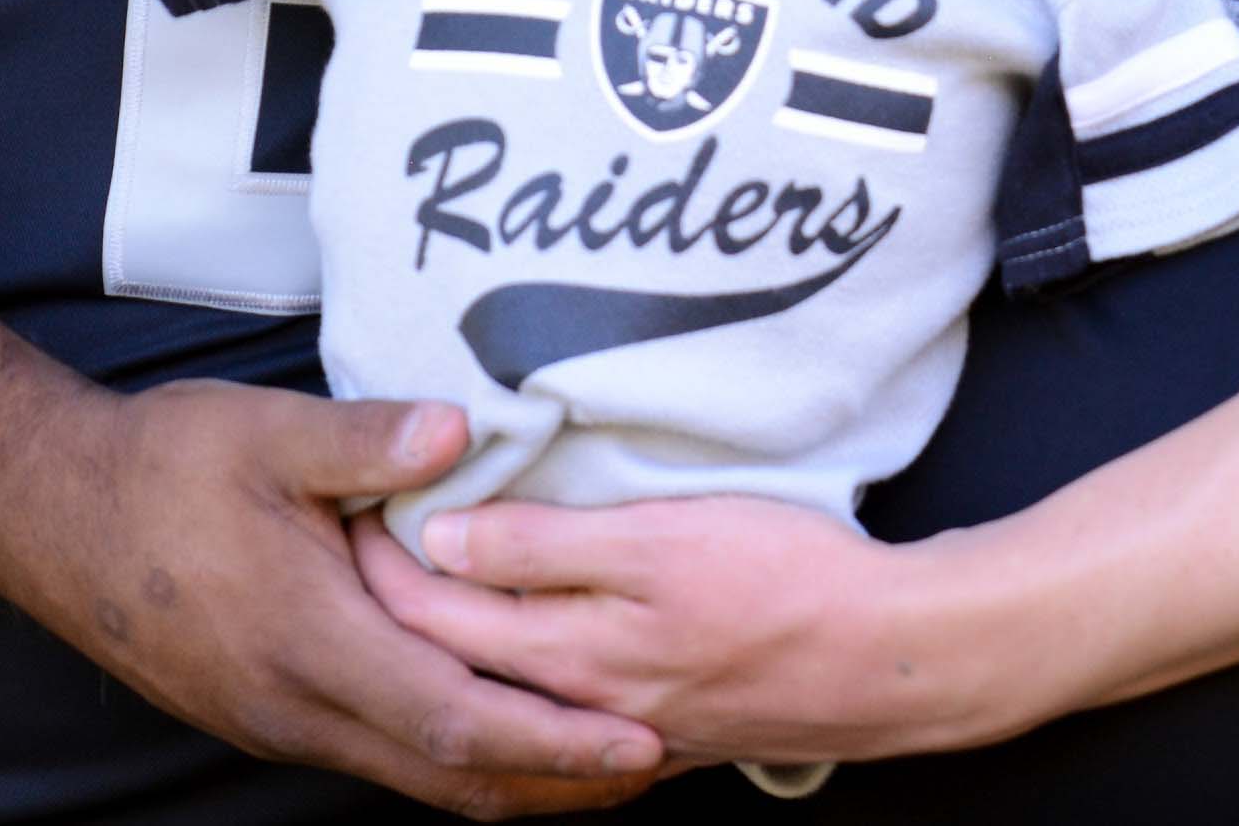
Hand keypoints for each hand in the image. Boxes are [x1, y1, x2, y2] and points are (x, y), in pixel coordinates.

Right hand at [0, 381, 670, 816]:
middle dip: (559, 782)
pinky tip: (499, 729)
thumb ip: (369, 441)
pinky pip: (380, 758)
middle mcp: (299, 709)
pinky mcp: (267, 715)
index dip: (557, 739)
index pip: (459, 725)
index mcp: (312, 646)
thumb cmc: (161, 467)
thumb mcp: (268, 433)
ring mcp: (279, 723)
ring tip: (601, 757)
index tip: (641, 741)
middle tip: (657, 762)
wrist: (50, 515)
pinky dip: (456, 760)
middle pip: (452, 780)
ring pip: (415, 780)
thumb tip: (462, 429)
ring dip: (513, 778)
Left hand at [368, 490, 1015, 768]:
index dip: (381, 565)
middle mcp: (581, 703)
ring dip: (462, 647)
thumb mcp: (658, 539)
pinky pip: (568, 712)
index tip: (346, 511)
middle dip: (403, 607)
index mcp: (567, 654)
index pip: (434, 618)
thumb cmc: (786, 584)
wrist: (893, 658)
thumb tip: (444, 538)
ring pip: (511, 693)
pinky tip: (528, 659)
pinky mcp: (673, 727)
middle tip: (364, 543)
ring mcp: (627, 724)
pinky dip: (525, 683)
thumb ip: (546, 545)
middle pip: (461, 661)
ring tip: (427, 594)